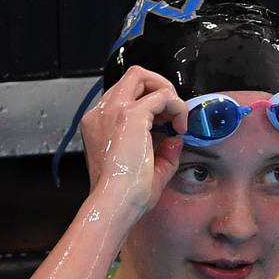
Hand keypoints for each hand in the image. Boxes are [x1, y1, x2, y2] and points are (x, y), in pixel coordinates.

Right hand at [80, 66, 186, 212]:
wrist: (114, 202)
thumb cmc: (123, 195)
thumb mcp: (146, 171)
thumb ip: (163, 154)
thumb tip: (175, 141)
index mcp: (98, 125)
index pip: (124, 97)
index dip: (149, 104)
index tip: (164, 123)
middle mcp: (101, 114)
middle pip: (131, 77)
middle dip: (157, 87)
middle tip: (172, 112)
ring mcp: (114, 111)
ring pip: (141, 76)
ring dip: (165, 91)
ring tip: (176, 116)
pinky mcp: (131, 115)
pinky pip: (162, 95)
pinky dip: (176, 106)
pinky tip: (180, 126)